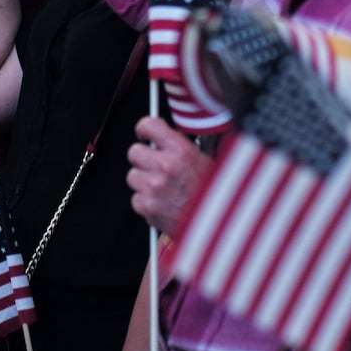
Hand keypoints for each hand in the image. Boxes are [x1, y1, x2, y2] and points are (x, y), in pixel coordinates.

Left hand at [126, 116, 212, 232]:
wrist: (218, 225)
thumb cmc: (214, 194)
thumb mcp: (202, 159)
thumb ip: (178, 147)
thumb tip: (160, 140)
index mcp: (180, 150)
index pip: (148, 126)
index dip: (144, 130)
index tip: (144, 135)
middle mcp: (165, 166)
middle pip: (134, 152)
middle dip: (144, 159)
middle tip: (155, 166)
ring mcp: (154, 187)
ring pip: (133, 176)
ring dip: (144, 181)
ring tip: (163, 189)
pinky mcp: (148, 207)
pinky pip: (136, 199)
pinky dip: (146, 202)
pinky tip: (163, 204)